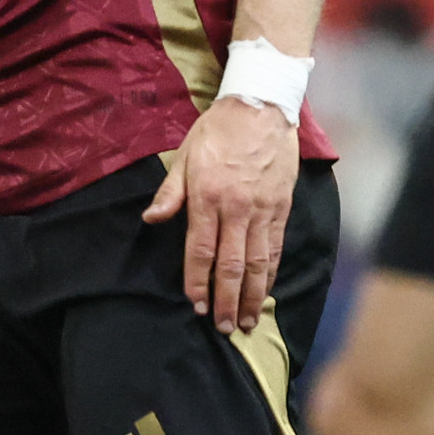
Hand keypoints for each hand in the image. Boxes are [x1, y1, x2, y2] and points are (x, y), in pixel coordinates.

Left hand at [146, 94, 297, 332]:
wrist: (262, 106)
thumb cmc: (217, 130)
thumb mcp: (184, 155)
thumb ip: (170, 192)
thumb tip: (151, 219)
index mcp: (207, 196)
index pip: (201, 249)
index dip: (197, 281)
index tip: (196, 306)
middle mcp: (236, 208)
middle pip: (231, 264)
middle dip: (226, 300)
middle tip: (223, 328)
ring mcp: (262, 210)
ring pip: (257, 263)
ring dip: (251, 296)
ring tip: (245, 322)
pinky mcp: (282, 208)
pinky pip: (275, 248)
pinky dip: (269, 275)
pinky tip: (264, 293)